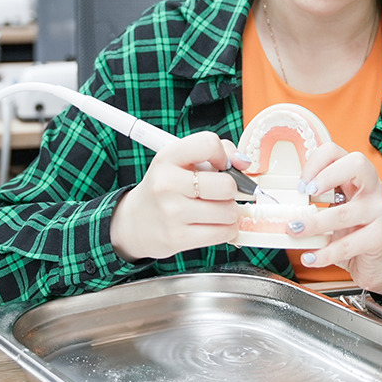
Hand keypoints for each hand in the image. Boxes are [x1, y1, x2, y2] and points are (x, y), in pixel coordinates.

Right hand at [111, 132, 244, 260]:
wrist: (136, 221)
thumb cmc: (168, 188)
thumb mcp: (182, 162)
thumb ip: (216, 152)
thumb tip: (244, 163)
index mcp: (167, 157)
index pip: (209, 144)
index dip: (224, 156)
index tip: (222, 166)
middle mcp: (167, 183)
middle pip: (226, 185)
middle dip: (232, 190)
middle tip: (221, 193)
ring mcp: (171, 212)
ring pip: (228, 211)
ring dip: (230, 212)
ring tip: (217, 210)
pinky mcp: (178, 238)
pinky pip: (223, 233)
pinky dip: (228, 229)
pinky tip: (216, 225)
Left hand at [290, 143, 381, 295]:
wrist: (375, 261)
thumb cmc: (350, 229)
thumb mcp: (334, 207)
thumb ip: (315, 199)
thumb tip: (280, 200)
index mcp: (357, 175)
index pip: (336, 152)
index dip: (315, 163)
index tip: (300, 184)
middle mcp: (372, 187)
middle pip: (356, 164)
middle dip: (327, 175)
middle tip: (306, 193)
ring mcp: (379, 211)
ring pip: (345, 212)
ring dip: (315, 223)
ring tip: (295, 230)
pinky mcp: (380, 237)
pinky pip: (349, 244)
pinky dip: (325, 253)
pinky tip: (310, 257)